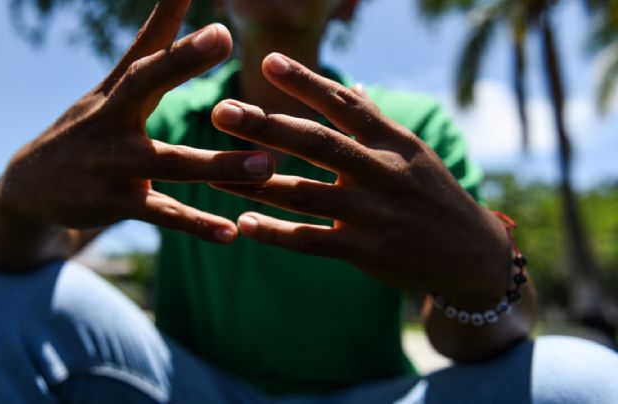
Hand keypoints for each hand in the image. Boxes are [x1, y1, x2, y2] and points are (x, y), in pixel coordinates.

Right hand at [0, 0, 274, 243]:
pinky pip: (163, 214)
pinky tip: (230, 233)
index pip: (145, 49)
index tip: (212, 15)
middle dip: (180, 60)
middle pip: (144, 85)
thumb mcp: (112, 87)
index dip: (172, 24)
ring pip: (169, 162)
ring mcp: (113, 164)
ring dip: (217, 164)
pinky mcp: (116, 204)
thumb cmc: (88, 128)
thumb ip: (150, 44)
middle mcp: (111, 120)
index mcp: (117, 91)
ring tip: (266, 165)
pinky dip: (196, 224)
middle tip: (222, 35)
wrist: (30, 187)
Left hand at [210, 53, 512, 299]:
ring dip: (256, 184)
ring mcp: (374, 214)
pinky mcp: (366, 251)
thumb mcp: (413, 153)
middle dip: (267, 126)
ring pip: (306, 194)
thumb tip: (351, 87)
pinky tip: (244, 224)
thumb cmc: (434, 196)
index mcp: (393, 142)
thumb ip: (376, 123)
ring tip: (213, 174)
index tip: (268, 61)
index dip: (305, 82)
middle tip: (221, 112)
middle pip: (317, 143)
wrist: (473, 255)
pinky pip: (313, 241)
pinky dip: (277, 233)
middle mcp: (383, 172)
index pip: (344, 104)